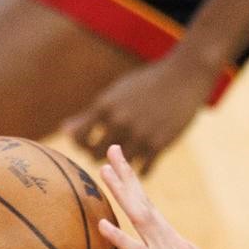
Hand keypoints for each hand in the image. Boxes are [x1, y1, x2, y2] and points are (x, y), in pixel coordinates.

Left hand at [62, 50, 222, 173]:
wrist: (183, 78)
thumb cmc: (146, 84)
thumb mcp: (115, 95)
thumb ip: (90, 115)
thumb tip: (65, 131)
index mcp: (105, 107)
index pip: (78, 137)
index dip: (80, 143)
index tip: (89, 142)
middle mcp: (119, 122)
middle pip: (94, 154)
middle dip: (98, 155)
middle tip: (107, 154)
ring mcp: (139, 135)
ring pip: (119, 164)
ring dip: (120, 165)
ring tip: (125, 160)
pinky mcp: (159, 145)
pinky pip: (143, 170)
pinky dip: (141, 170)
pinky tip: (143, 165)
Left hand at [93, 145, 248, 248]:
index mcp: (179, 247)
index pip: (152, 212)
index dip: (134, 188)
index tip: (119, 167)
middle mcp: (176, 246)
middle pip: (146, 205)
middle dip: (127, 177)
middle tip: (112, 150)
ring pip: (142, 219)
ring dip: (122, 193)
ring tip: (104, 171)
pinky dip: (120, 238)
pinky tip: (103, 225)